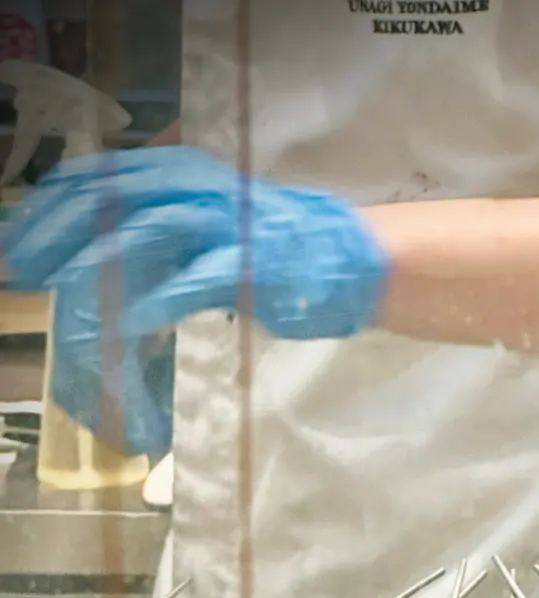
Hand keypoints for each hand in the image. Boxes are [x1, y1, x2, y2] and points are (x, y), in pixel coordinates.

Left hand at [3, 147, 390, 451]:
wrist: (350, 262)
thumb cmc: (276, 251)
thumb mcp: (206, 228)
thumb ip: (160, 237)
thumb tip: (101, 264)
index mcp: (179, 173)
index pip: (96, 175)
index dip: (49, 205)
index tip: (21, 245)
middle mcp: (195, 188)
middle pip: (105, 199)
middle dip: (55, 235)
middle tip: (22, 272)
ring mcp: (222, 225)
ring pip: (140, 235)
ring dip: (94, 270)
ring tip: (61, 301)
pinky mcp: (247, 266)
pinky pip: (188, 283)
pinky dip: (153, 304)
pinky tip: (128, 328)